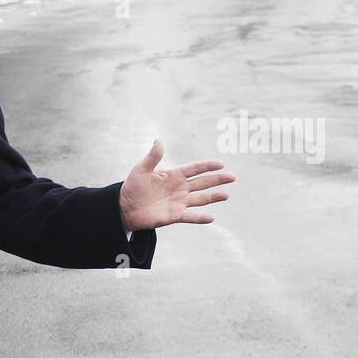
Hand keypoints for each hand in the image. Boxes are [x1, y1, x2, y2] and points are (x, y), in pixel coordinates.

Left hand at [119, 140, 233, 231]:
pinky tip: (211, 217)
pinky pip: (190, 216)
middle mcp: (180, 188)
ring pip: (200, 199)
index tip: (221, 163)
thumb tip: (158, 140)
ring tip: (226, 194)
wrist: (125, 207)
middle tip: (232, 176)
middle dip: (217, 179)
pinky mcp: (174, 215)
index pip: (195, 169)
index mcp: (174, 175)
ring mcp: (179, 202)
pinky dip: (200, 218)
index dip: (207, 166)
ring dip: (213, 196)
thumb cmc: (132, 187)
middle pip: (203, 182)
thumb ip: (152, 156)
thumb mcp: (141, 169)